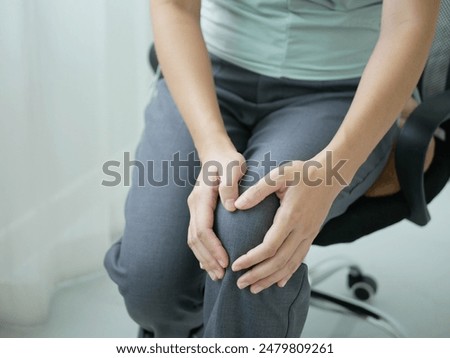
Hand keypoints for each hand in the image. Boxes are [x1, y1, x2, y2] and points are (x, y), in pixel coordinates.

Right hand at [187, 149, 245, 280]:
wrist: (216, 152)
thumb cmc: (227, 160)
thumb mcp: (233, 167)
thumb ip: (230, 185)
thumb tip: (232, 207)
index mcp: (201, 197)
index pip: (203, 228)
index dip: (213, 247)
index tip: (226, 261)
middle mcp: (194, 205)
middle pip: (195, 239)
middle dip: (208, 259)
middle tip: (222, 276)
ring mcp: (195, 209)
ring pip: (193, 239)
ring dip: (204, 258)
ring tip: (217, 275)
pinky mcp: (199, 212)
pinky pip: (196, 235)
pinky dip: (202, 251)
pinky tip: (211, 263)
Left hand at [232, 159, 344, 292]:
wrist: (330, 175)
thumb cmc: (302, 172)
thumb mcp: (279, 174)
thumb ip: (258, 190)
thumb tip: (237, 204)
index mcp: (291, 216)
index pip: (270, 246)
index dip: (252, 259)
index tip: (236, 266)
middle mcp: (302, 230)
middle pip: (279, 261)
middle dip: (258, 275)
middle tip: (240, 284)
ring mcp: (309, 234)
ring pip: (290, 264)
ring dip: (271, 278)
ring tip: (255, 288)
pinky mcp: (312, 235)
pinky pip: (300, 259)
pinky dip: (289, 273)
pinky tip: (279, 282)